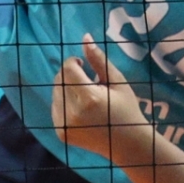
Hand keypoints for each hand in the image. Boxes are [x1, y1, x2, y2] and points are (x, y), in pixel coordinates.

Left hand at [52, 35, 150, 162]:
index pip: (67, 68)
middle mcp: (73, 113)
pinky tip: (81, 109)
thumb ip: (99, 60)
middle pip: (58, 79)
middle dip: (69, 74)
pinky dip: (64, 103)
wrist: (128, 145)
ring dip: (65, 88)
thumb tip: (85, 37)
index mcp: (89, 98)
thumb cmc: (127, 110)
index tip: (84, 66)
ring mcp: (64, 125)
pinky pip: (55, 108)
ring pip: (55, 93)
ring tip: (85, 96)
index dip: (74, 62)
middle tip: (86, 81)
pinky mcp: (61, 133)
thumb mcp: (118, 82)